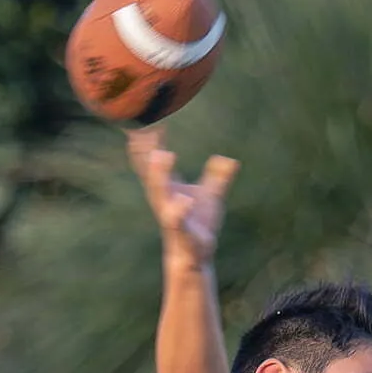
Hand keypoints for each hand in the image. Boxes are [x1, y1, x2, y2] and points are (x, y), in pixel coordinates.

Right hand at [127, 126, 237, 266]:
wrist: (196, 256)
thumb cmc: (199, 224)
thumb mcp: (212, 196)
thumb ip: (218, 176)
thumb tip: (229, 159)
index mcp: (168, 188)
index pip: (153, 160)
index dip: (149, 140)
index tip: (145, 116)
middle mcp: (164, 199)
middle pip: (150, 171)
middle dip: (146, 151)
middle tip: (142, 129)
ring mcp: (170, 214)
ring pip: (161, 193)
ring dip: (160, 175)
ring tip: (164, 155)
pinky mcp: (181, 232)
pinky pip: (178, 219)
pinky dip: (179, 210)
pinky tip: (184, 201)